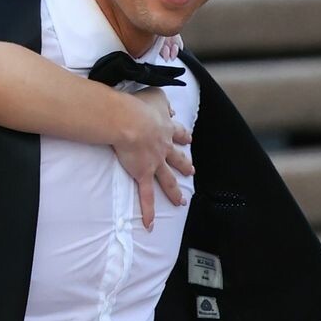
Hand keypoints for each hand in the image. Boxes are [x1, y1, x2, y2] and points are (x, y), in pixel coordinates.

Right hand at [110, 89, 193, 230]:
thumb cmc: (137, 105)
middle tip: (191, 171)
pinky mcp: (143, 174)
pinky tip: (150, 224)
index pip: (178, 133)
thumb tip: (170, 108)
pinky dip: (148, 211)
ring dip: (174, 191)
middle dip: (185, 165)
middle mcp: (163, 148)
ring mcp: (155, 163)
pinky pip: (146, 196)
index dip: (183, 136)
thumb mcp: (155, 96)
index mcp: (165, 128)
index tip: (188, 140)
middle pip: (177, 158)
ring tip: (180, 201)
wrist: (129, 120)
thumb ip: (163, 102)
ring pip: (167, 180)